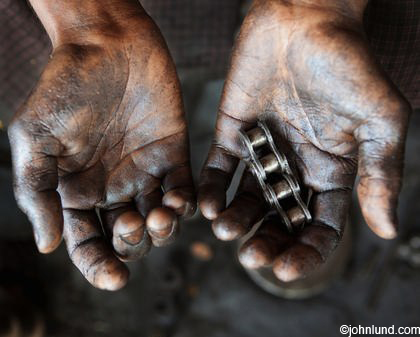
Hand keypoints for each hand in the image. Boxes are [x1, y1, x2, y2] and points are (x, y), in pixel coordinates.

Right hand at [8, 2, 194, 289]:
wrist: (105, 46)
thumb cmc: (64, 87)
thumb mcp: (35, 139)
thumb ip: (38, 193)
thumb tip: (49, 246)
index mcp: (78, 192)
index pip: (89, 243)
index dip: (99, 265)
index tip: (114, 279)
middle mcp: (113, 189)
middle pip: (129, 238)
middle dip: (134, 243)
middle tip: (134, 223)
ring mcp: (144, 173)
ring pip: (160, 220)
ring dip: (163, 228)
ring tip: (159, 215)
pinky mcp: (173, 156)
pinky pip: (184, 191)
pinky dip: (185, 204)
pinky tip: (179, 201)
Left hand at [199, 0, 410, 281]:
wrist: (304, 18)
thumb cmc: (349, 63)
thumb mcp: (378, 120)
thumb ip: (381, 173)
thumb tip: (388, 229)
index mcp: (331, 171)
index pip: (320, 226)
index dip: (306, 252)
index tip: (286, 269)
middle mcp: (295, 167)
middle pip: (279, 221)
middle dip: (266, 243)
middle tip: (252, 257)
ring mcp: (263, 152)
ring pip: (247, 201)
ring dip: (235, 221)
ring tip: (225, 230)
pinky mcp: (233, 133)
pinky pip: (220, 170)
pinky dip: (213, 189)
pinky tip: (207, 205)